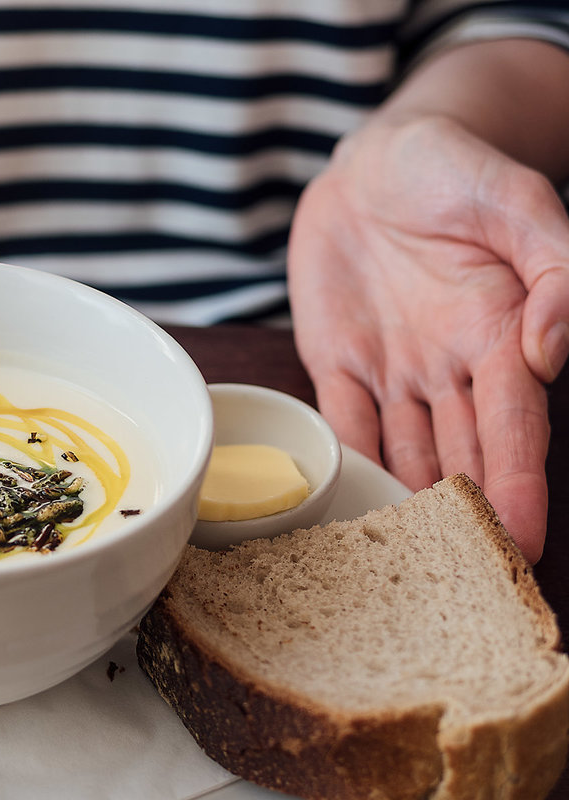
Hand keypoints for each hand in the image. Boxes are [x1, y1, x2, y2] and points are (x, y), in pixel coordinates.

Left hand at [287, 115, 568, 562]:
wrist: (373, 158)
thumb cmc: (451, 168)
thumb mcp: (514, 200)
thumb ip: (554, 268)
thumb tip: (553, 351)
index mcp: (498, 333)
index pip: (514, 427)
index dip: (517, 486)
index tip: (524, 546)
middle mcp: (446, 365)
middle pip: (461, 456)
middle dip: (466, 518)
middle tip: (463, 584)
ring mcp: (389, 367)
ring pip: (402, 451)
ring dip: (406, 505)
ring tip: (405, 565)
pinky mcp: (336, 359)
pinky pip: (339, 420)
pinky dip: (343, 461)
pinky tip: (345, 508)